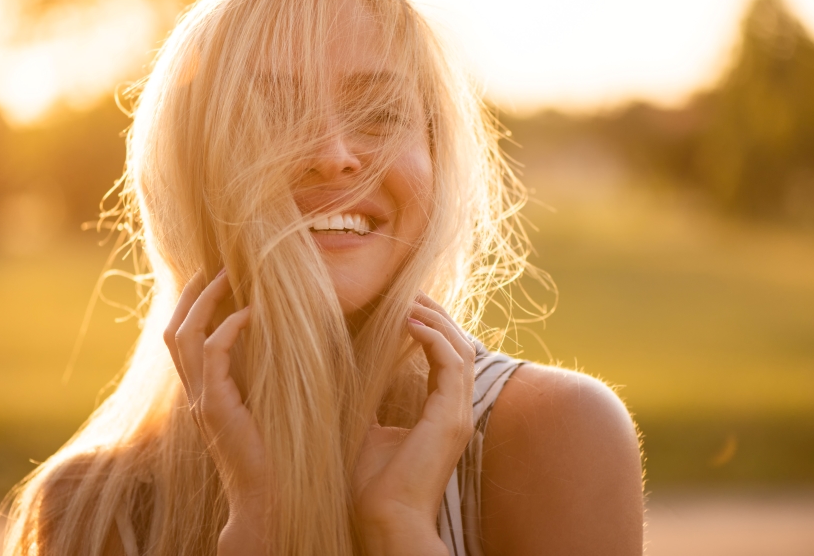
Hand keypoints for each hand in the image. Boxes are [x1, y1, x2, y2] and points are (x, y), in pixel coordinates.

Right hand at [162, 269, 268, 553]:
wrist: (268, 496)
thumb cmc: (279, 452)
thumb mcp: (272, 402)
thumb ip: (271, 373)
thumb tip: (299, 338)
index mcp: (205, 390)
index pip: (184, 336)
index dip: (194, 304)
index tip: (215, 275)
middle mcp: (196, 391)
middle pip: (174, 328)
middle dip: (192, 293)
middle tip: (214, 265)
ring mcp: (200, 399)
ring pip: (184, 335)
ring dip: (205, 301)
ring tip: (227, 276)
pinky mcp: (214, 407)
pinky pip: (211, 354)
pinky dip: (229, 328)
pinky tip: (251, 313)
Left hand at [352, 292, 475, 555]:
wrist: (384, 520)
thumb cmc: (373, 487)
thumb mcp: (370, 434)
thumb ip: (373, 406)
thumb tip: (353, 381)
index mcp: (443, 416)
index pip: (448, 360)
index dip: (432, 329)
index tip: (407, 307)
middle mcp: (457, 412)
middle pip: (460, 348)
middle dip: (437, 317)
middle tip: (410, 292)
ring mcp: (458, 414)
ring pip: (460, 350)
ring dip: (435, 321)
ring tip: (408, 301)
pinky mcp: (451, 417)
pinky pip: (451, 362)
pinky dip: (432, 337)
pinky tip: (407, 322)